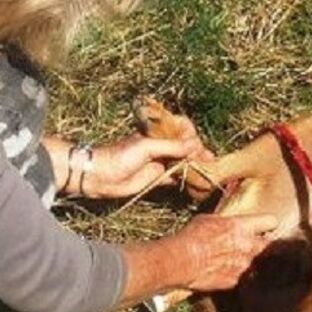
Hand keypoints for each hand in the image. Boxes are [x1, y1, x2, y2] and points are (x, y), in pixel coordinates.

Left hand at [77, 133, 206, 198]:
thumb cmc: (120, 156)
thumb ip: (171, 147)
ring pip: (183, 162)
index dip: (192, 136)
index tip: (197, 146)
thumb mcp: (146, 147)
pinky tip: (198, 183)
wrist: (101, 176)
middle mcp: (161, 146)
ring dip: (196, 166)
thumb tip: (196, 146)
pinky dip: (187, 179)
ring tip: (210, 172)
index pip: (182, 129)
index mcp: (158, 132)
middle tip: (210, 162)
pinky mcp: (157, 178)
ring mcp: (160, 162)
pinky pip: (176, 177)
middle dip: (198, 153)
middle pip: (186, 147)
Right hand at [173, 214, 277, 291]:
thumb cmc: (192, 237)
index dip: (268, 224)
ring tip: (241, 263)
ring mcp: (245, 266)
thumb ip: (225, 223)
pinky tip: (228, 274)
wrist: (182, 261)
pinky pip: (244, 279)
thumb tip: (227, 224)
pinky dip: (239, 277)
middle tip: (263, 248)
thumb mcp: (208, 220)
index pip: (270, 221)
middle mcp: (249, 246)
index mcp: (243, 226)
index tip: (265, 227)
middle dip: (270, 248)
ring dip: (253, 264)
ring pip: (259, 265)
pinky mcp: (236, 281)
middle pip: (273, 247)